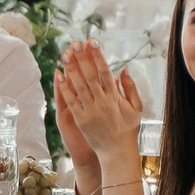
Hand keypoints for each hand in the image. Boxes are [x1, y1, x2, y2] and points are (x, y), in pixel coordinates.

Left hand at [55, 40, 143, 173]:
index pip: (105, 71)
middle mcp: (102, 101)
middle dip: (82, 58)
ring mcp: (90, 110)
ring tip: (65, 54)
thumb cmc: (128, 129)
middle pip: (90, 75)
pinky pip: (71, 101)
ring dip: (72, 69)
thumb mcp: (136, 108)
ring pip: (79, 86)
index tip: (92, 42)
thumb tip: (124, 68)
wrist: (118, 152)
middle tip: (75, 43)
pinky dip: (65, 88)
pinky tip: (59, 76)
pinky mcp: (81, 119)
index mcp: (116, 97)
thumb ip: (130, 87)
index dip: (98, 56)